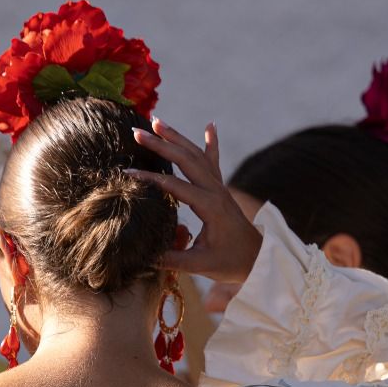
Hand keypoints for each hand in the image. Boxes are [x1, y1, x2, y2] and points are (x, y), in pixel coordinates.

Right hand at [130, 117, 261, 283]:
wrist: (258, 258)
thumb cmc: (231, 263)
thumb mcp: (201, 265)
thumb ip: (172, 259)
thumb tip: (144, 257)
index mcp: (210, 207)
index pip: (176, 187)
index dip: (151, 179)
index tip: (129, 172)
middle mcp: (216, 191)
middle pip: (186, 160)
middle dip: (161, 144)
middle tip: (137, 132)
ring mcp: (220, 187)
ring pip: (197, 155)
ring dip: (177, 137)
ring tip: (157, 121)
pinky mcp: (221, 189)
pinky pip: (214, 161)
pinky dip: (211, 142)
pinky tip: (210, 125)